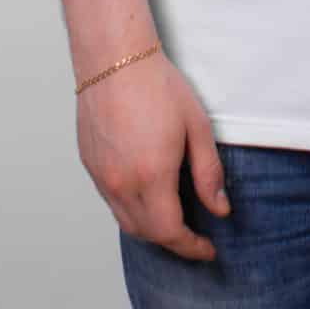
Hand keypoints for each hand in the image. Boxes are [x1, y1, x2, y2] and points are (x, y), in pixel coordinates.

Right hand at [76, 49, 230, 261]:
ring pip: (126, 222)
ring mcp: (101, 176)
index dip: (191, 247)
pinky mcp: (90, 166)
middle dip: (173, 242)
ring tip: (174, 220)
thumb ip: (208, 173)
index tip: (207, 249)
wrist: (115, 59)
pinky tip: (148, 196)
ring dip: (151, 229)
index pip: (171, 233)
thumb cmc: (158, 86)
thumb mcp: (197, 127)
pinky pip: (111, 202)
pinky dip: (132, 210)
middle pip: (147, 234)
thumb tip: (219, 209)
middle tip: (195, 237)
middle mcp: (121, 183)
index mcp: (151, 176)